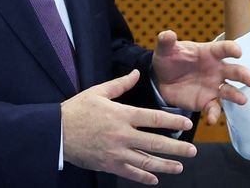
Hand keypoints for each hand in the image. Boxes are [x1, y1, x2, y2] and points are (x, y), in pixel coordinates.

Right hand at [62, 69, 196, 185]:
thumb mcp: (98, 92)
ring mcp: (116, 153)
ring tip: (179, 166)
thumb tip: (137, 73)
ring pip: (146, 162)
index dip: (173, 121)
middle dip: (177, 148)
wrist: (56, 132)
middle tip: (192, 151)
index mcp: (122, 115)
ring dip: (165, 165)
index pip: (154, 119)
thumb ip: (121, 84)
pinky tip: (155, 178)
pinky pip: (130, 173)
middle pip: (155, 143)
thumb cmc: (77, 109)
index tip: (187, 124)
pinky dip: (144, 177)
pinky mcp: (108, 165)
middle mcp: (122, 135)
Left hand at [152, 30, 249, 124]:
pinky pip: (213, 108)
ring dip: (237, 95)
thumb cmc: (168, 59)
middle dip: (244, 75)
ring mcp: (213, 86)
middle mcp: (216, 69)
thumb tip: (168, 34)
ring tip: (243, 100)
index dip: (232, 49)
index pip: (224, 49)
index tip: (238, 52)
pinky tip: (211, 119)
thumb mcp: (165, 49)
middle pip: (234, 71)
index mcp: (209, 53)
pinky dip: (214, 114)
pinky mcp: (206, 101)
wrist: (161, 79)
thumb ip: (166, 41)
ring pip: (230, 91)